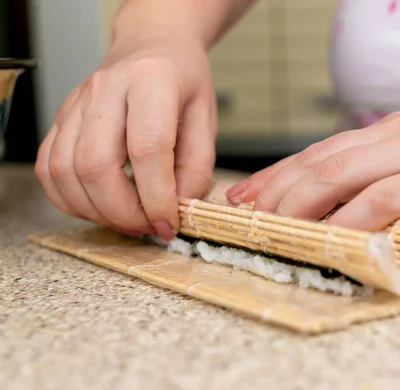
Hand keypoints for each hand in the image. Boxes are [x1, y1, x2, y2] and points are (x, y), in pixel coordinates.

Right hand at [35, 34, 215, 239]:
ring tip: (128, 220)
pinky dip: (69, 199)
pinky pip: (48, 168)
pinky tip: (99, 206)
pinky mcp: (61, 118)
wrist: (153, 45)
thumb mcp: (206, 119)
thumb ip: (196, 167)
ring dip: (95, 210)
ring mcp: (76, 103)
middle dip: (122, 211)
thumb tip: (178, 208)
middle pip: (95, 164)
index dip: (157, 198)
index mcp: (151, 82)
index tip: (169, 223)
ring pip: (64, 171)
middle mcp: (106, 89)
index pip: (146, 149)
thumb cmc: (182, 81)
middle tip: (149, 226)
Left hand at [226, 112, 399, 242]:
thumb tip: (351, 214)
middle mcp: (397, 135)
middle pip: (319, 161)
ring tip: (267, 229)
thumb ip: (392, 183)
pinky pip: (381, 201)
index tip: (249, 196)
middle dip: (275, 190)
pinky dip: (349, 221)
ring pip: (339, 176)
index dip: (279, 174)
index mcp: (393, 132)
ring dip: (297, 205)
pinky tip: (326, 240)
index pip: (321, 151)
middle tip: (244, 217)